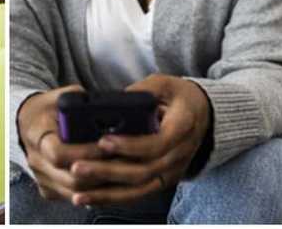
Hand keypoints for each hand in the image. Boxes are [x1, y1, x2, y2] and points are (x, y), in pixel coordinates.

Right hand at [17, 85, 108, 201]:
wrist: (28, 123)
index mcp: (36, 134)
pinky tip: (106, 182)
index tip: (106, 145)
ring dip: (99, 186)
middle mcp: (36, 160)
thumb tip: (102, 105)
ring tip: (119, 173)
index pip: (58, 153)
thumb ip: (77, 100)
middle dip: (99, 172)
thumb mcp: (59, 97)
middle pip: (70, 179)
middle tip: (122, 162)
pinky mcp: (48, 188)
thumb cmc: (47, 109)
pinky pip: (72, 197)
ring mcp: (41, 177)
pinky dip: (92, 193)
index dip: (85, 152)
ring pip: (74, 193)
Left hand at [66, 74, 210, 206]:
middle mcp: (180, 154)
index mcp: (183, 126)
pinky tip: (89, 198)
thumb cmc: (177, 96)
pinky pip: (138, 193)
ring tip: (78, 193)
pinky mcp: (164, 180)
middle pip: (144, 170)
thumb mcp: (163, 84)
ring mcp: (173, 170)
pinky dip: (114, 198)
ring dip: (107, 192)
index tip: (103, 141)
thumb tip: (110, 103)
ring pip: (140, 188)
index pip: (158, 143)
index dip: (131, 145)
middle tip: (77, 167)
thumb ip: (140, 91)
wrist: (204, 115)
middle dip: (108, 171)